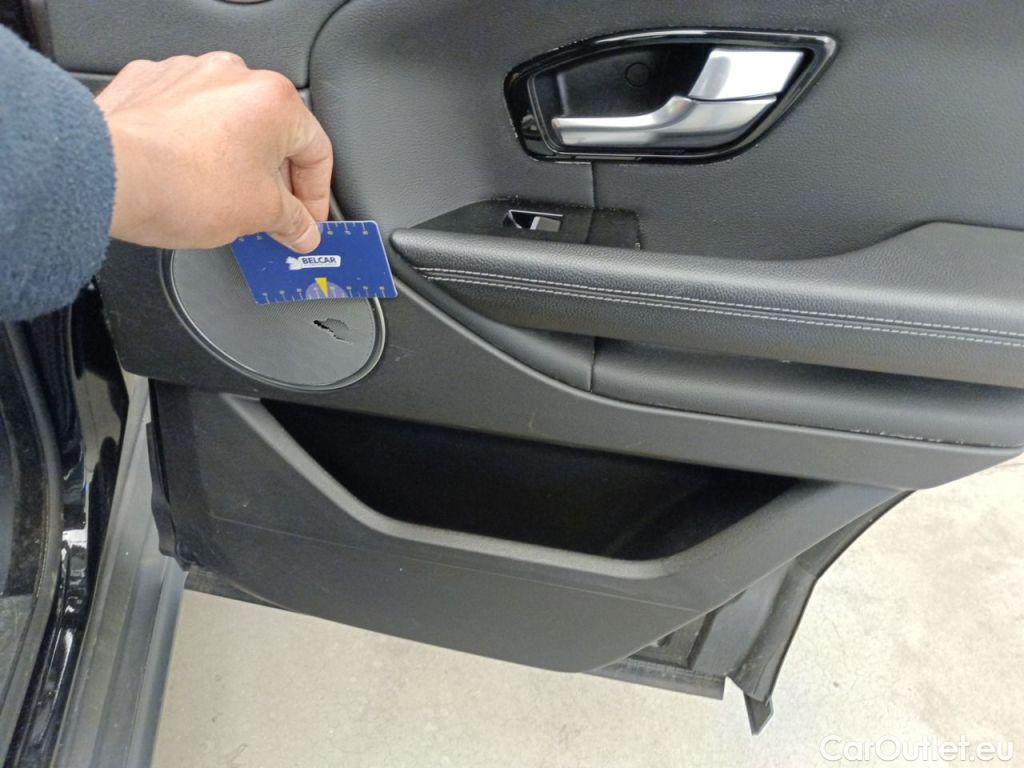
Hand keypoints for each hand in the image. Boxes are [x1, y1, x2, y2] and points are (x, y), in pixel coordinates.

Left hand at [95, 52, 332, 252]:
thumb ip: (292, 221)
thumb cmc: (181, 184)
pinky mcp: (150, 84)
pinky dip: (193, 143)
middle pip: (272, 134)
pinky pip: (186, 115)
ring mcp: (188, 75)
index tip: (306, 221)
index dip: (316, 196)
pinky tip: (186, 175)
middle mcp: (234, 76)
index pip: (317, 152)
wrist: (105, 174)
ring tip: (222, 198)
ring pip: (228, 122)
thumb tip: (301, 229)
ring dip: (234, 159)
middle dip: (274, 179)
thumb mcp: (259, 215)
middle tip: (270, 217)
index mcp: (275, 100)